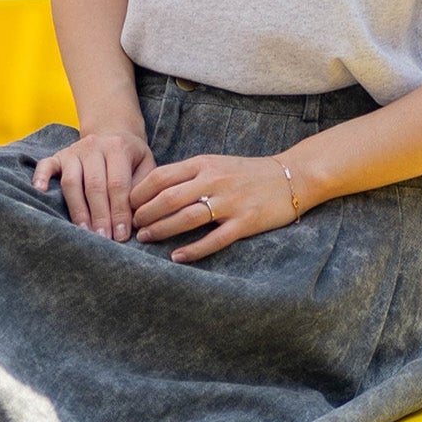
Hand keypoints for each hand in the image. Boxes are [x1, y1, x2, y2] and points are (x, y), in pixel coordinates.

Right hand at [34, 126, 153, 240]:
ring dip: (77, 209)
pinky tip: (40, 192)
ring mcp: (73, 150)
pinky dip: (40, 178)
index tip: (121, 235)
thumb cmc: (131, 157)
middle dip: (99, 216)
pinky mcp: (58, 156)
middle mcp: (93, 146)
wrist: (113, 132)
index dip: (119, 212)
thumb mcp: (146, 166)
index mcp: (118, 148)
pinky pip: (45, 165)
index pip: (117, 185)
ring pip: (71, 182)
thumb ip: (142, 189)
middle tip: (103, 239)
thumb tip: (135, 219)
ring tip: (84, 231)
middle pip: (94, 186)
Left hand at [131, 153, 301, 262]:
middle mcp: (214, 180)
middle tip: (133, 227)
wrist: (293, 176)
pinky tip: (177, 257)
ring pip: (186, 218)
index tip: (128, 206)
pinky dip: (193, 250)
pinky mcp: (245, 222)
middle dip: (144, 214)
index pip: (161, 177)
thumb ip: (189, 175)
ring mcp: (230, 202)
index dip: (139, 193)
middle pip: (168, 198)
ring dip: (161, 230)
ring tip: (146, 239)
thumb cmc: (248, 173)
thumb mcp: (217, 164)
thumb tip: (155, 192)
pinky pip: (214, 239)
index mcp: (204, 164)